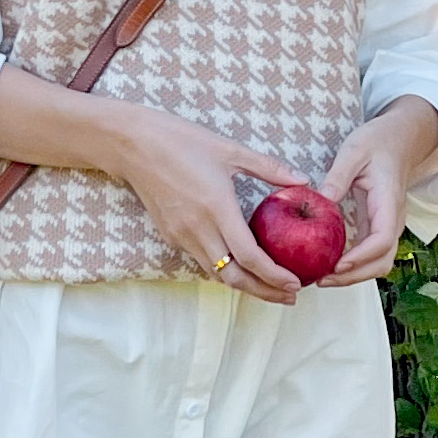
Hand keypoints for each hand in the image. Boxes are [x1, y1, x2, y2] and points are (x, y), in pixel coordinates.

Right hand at [103, 103, 311, 301]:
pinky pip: (202, 261)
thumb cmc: (182, 141)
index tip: (296, 283)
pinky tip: (242, 266)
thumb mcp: (230, 149)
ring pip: (217, 273)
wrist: (134, 145)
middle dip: (264, 292)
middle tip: (290, 297)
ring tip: (271, 287)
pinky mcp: (171, 236)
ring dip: (245, 285)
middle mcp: (198, 229)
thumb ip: (269, 167)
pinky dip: (225, 270)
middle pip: (234, 277)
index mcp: (217, 208)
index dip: (274, 275)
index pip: (249, 256)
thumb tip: (304, 180)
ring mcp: (181, 236)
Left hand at [320, 99, 437, 286]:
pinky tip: (328, 264)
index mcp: (389, 202)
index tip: (337, 265)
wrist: (399, 139)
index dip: (361, 257)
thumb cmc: (378, 142)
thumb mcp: (354, 150)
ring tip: (322, 277)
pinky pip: (370, 255)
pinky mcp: (378, 227)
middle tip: (321, 279)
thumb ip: (338, 175)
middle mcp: (393, 220)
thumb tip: (321, 201)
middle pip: (382, 261)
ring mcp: (388, 226)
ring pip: (378, 263)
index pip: (382, 239)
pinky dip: (353, 266)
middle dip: (354, 277)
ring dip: (353, 276)